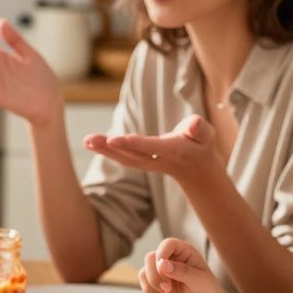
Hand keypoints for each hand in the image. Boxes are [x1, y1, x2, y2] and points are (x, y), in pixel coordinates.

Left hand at [84, 114, 221, 185]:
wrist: (197, 168)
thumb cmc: (201, 144)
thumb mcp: (206, 135)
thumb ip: (199, 129)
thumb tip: (194, 124)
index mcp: (173, 151)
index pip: (151, 147)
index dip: (133, 143)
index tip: (114, 139)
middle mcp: (157, 160)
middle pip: (131, 154)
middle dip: (110, 148)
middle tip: (89, 140)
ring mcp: (147, 163)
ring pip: (123, 158)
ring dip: (103, 150)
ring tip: (86, 140)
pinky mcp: (140, 162)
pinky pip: (121, 158)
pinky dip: (105, 151)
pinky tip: (90, 143)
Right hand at [138, 237, 228, 292]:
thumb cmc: (208, 292)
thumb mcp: (199, 281)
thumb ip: (182, 271)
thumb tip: (161, 264)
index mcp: (185, 252)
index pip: (167, 244)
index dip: (162, 254)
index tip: (163, 269)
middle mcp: (172, 257)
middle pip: (151, 257)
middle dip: (155, 275)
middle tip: (167, 289)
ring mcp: (162, 270)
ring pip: (145, 270)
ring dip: (152, 284)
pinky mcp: (156, 282)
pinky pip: (143, 281)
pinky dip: (149, 291)